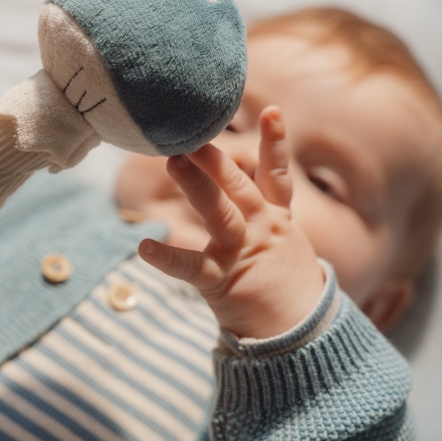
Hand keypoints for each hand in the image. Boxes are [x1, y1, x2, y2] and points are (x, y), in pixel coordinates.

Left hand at [139, 107, 324, 338]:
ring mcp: (242, 252)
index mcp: (274, 216)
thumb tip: (232, 179)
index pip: (275, 173)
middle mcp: (261, 228)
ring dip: (198, 187)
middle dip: (215, 159)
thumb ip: (261, 207)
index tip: (271, 110)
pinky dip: (167, 257)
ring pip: (220, 214)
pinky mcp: (222, 280)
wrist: (297, 329)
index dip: (275, 141)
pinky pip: (191, 267)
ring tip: (174, 162)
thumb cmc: (280, 278)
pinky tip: (144, 247)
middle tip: (191, 134)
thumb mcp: (282, 237)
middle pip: (239, 186)